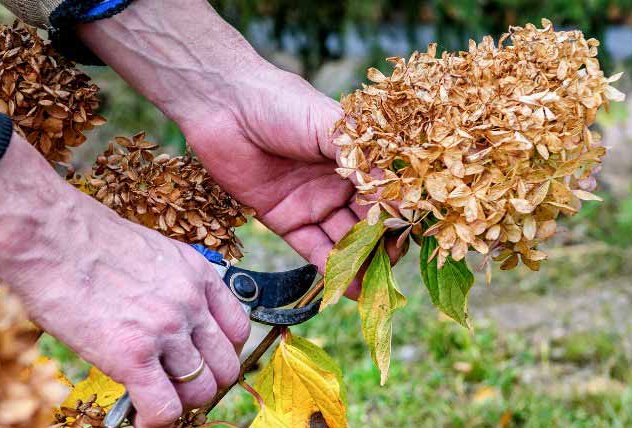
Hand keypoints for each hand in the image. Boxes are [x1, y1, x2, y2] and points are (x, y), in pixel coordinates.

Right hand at [0, 134, 250, 427]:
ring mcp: (166, 330)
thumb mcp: (150, 254)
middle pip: (226, 367)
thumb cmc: (85, 241)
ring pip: (200, 392)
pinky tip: (139, 417)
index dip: (220, 354)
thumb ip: (169, 289)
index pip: (237, 331)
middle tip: (178, 388)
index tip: (200, 362)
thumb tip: (164, 323)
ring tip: (155, 401)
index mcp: (198, 275)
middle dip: (205, 384)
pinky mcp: (133, 356)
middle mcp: (191, 303)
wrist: (49, 236)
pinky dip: (155, 421)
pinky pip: (164, 408)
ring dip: (180, 404)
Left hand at [79, 0, 393, 297]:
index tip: (408, 238)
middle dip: (381, 248)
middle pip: (367, 222)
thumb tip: (394, 194)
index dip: (398, 217)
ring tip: (374, 288)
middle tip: (391, 270)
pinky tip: (346, 287)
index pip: (386, 193)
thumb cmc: (281, 103)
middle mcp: (338, 183)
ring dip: (359, 264)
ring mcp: (312, 202)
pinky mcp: (284, 219)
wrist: (222, 105)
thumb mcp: (328, 125)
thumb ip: (359, 160)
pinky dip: (328, 267)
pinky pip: (311, 248)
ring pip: (342, 240)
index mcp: (355, 157)